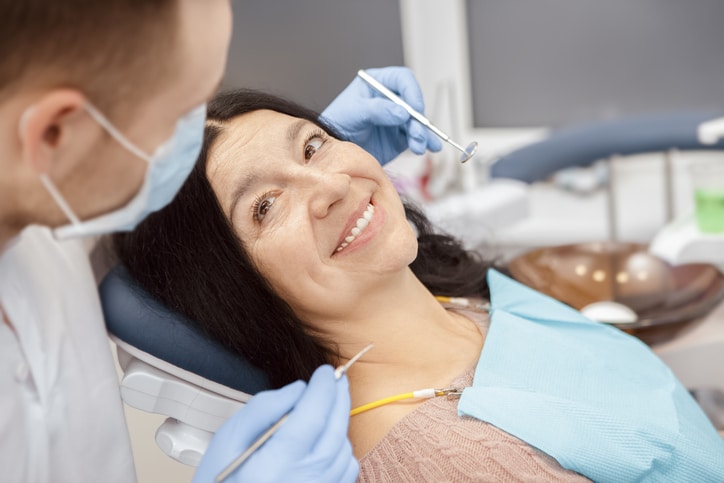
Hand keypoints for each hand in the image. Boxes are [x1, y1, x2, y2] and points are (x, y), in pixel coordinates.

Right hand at [193, 365, 357, 482]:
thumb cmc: (220, 481)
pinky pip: (347, 469)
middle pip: (336, 429)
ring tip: (323, 410)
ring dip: (339, 423)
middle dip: (339, 397)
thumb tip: (299, 388)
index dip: (324, 387)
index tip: (325, 371)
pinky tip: (323, 441)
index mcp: (276, 465)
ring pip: (344, 447)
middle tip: (336, 379)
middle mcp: (304, 481)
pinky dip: (340, 448)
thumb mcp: (229, 439)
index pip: (313, 414)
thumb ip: (263, 408)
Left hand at [321, 66, 442, 164]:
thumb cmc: (338, 122)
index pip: (403, 80)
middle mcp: (391, 99)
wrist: (333, 148)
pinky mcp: (400, 137)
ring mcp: (397, 118)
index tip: (414, 108)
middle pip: (414, 103)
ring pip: (417, 122)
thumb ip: (377, 110)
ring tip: (418, 147)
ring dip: (421, 134)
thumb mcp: (354, 112)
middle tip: (416, 133)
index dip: (412, 92)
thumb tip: (402, 113)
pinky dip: (424, 142)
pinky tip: (429, 147)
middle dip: (418, 119)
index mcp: (379, 84)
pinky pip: (416, 138)